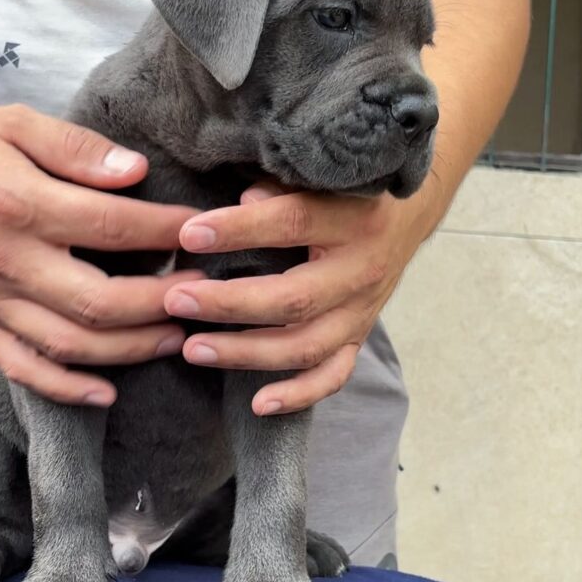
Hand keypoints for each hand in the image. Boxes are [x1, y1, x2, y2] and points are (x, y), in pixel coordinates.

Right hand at [0, 102, 199, 405]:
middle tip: (200, 293)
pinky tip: (106, 393)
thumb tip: (136, 172)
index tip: (201, 229)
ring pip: (69, 344)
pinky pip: (22, 367)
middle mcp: (8, 261)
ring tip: (176, 338)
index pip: (112, 226)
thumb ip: (77, 148)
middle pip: (98, 301)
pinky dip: (65, 388)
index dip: (165, 230)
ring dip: (130, 348)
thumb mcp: (16, 124)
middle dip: (160, 303)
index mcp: (21, 205)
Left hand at [164, 183, 432, 414]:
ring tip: (193, 349)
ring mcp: (362, 311)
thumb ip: (280, 184)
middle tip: (177, 299)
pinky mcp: (359, 337)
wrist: (404, 219)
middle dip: (230, 304)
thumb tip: (243, 201)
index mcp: (351, 219)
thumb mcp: (321, 177)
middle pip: (294, 299)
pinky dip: (298, 395)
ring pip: (306, 346)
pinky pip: (333, 376)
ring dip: (246, 353)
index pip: (292, 223)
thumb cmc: (345, 192)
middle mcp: (361, 270)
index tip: (189, 234)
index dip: (239, 230)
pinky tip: (258, 404)